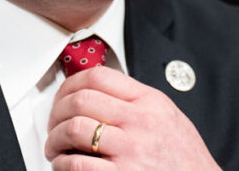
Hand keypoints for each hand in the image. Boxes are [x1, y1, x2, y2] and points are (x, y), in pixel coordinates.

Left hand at [45, 66, 219, 169]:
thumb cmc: (185, 160)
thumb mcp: (168, 117)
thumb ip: (136, 101)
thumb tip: (97, 91)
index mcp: (150, 102)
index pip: (98, 76)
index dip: (70, 84)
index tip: (62, 96)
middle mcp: (140, 122)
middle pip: (81, 100)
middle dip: (57, 112)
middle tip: (53, 124)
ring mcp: (131, 150)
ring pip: (75, 128)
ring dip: (55, 138)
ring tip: (55, 147)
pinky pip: (78, 164)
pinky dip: (62, 164)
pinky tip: (64, 165)